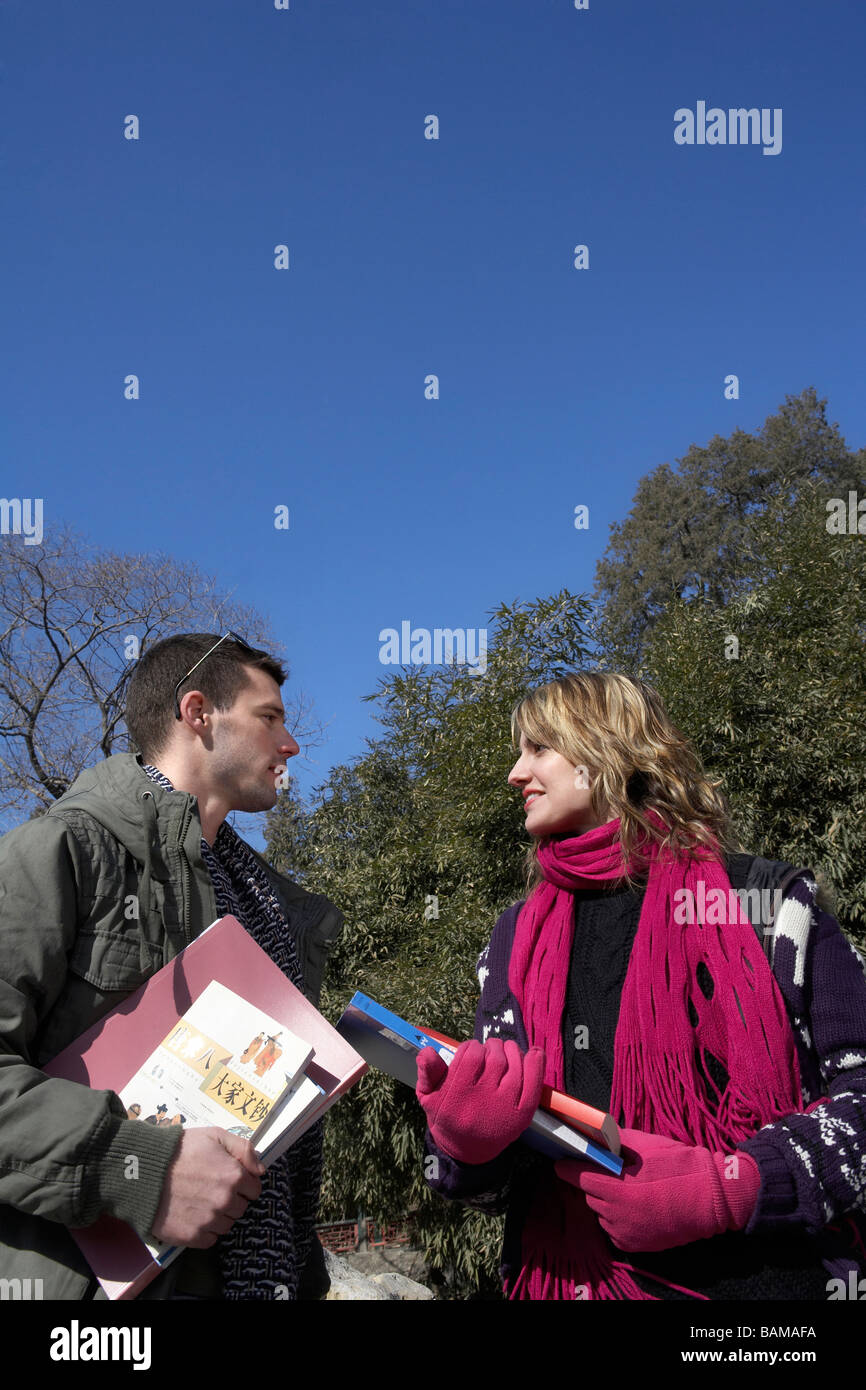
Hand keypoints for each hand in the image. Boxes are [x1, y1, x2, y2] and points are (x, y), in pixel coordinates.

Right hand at [150, 1128, 264, 1248]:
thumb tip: (260, 1170)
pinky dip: (204, 1230)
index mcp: (234, 1175)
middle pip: (241, 1208)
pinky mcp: (192, 1236)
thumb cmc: (180, 1150)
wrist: (144, 1170)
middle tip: (210, 1188)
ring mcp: (209, 1220)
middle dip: (231, 1199)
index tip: (228, 1179)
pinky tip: (191, 1214)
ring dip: (218, 1216)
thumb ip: (244, 1149)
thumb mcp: (215, 1135)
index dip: (243, 1183)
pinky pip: (209, 1239)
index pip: (254, 1190)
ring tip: (198, 1201)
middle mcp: (225, 1201)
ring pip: (226, 1225)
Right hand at [416, 1039, 544, 1165]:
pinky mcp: (522, 1115)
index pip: (471, 1055)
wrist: (466, 1151)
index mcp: (458, 1097)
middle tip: (489, 1049)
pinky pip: (533, 1084)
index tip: (471, 1049)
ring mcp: (506, 1109)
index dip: (472, 1046)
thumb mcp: (428, 1097)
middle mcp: (483, 1102)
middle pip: (495, 1058)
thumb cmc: (447, 1117)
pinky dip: (536, 1065)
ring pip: (514, 1065)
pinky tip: (533, 1053)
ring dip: (511, 1050)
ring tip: (505, 1051)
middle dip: (492, 1046)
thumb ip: (427, 1072)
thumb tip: (427, 1050)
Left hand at [555, 1126, 759, 1252]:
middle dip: (594, 1182)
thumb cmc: (680, 1166)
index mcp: (617, 1188)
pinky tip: (635, 1207)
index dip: (568, 1168)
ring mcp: (626, 1233)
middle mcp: (617, 1214)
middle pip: (590, 1195)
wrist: (712, 1198)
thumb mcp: (647, 1144)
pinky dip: (618, 1219)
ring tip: (628, 1190)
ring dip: (607, 1202)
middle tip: (609, 1172)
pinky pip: (614, 1230)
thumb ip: (618, 1142)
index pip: (579, 1177)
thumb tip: (598, 1138)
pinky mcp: (635, 1245)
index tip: (560, 1162)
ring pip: (602, 1214)